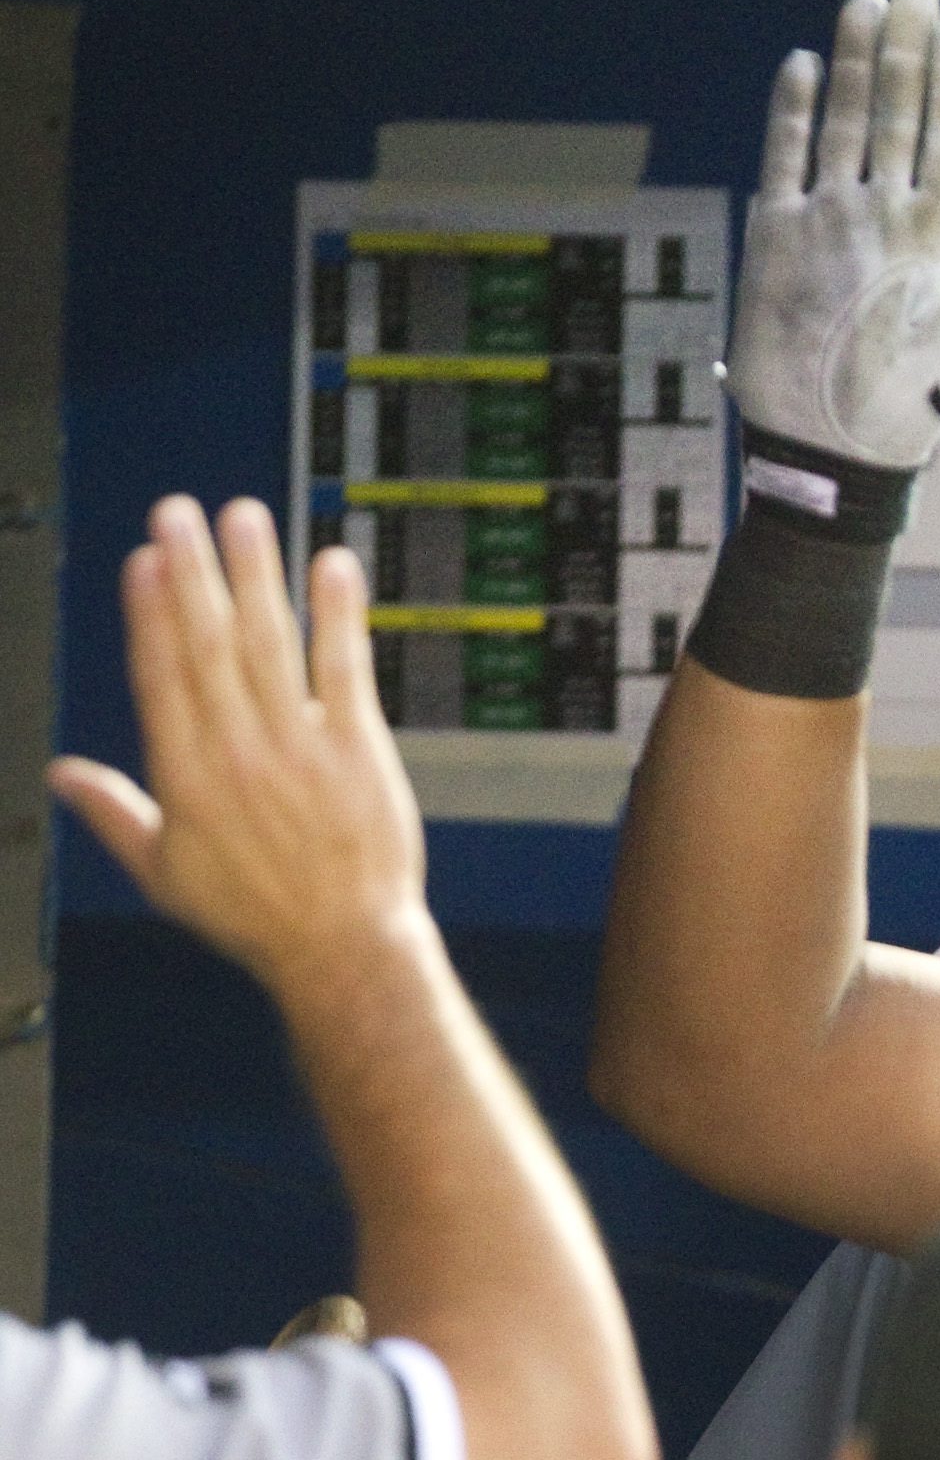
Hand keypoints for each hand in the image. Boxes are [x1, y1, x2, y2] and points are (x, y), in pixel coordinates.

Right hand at [49, 498, 428, 992]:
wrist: (343, 946)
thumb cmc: (256, 915)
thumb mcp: (164, 873)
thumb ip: (113, 813)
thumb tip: (62, 775)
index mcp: (184, 775)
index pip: (160, 674)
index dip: (149, 612)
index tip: (144, 559)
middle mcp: (236, 749)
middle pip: (207, 643)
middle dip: (192, 572)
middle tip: (181, 512)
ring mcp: (298, 746)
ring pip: (270, 642)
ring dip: (256, 574)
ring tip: (244, 517)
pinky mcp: (357, 749)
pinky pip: (345, 667)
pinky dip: (339, 614)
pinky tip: (334, 565)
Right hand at [730, 0, 939, 468]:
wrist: (826, 452)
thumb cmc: (907, 411)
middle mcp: (893, 218)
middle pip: (904, 117)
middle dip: (911, 53)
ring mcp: (836, 221)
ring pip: (850, 125)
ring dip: (859, 66)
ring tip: (868, 3)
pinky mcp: (782, 235)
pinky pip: (789, 158)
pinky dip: (797, 112)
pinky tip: (808, 64)